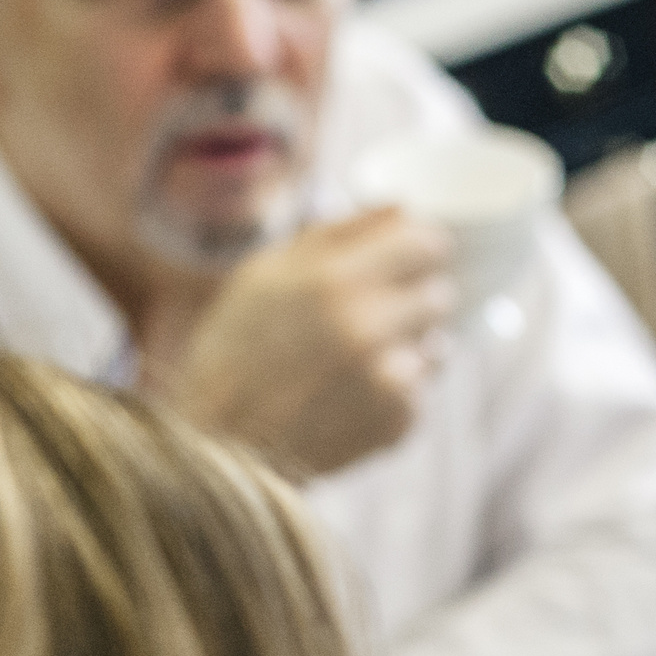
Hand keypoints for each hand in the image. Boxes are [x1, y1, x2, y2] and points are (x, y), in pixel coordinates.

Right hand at [158, 207, 454, 475]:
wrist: (218, 446)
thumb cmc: (233, 351)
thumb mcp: (265, 274)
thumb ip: (338, 233)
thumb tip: (402, 208)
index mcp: (333, 281)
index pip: (427, 243)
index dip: (418, 249)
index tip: (405, 258)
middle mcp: (368, 328)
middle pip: (438, 294)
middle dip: (411, 299)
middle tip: (368, 316)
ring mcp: (388, 380)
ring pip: (434, 345)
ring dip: (404, 347)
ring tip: (349, 363)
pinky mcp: (398, 422)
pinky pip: (419, 390)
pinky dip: (393, 392)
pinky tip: (346, 398)